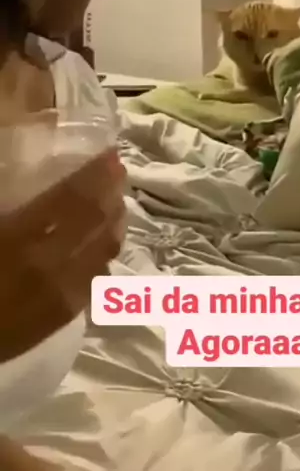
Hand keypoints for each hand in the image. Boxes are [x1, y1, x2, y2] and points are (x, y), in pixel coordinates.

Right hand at [0, 147, 126, 362]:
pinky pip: (96, 277)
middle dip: (112, 192)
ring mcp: (62, 294)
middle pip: (97, 221)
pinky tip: (103, 243)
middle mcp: (50, 265)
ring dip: (115, 220)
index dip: (97, 173)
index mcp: (20, 240)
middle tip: (117, 172)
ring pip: (105, 250)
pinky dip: (105, 253)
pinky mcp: (62, 317)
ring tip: (116, 201)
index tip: (110, 153)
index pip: (74, 198)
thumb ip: (9, 209)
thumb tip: (24, 181)